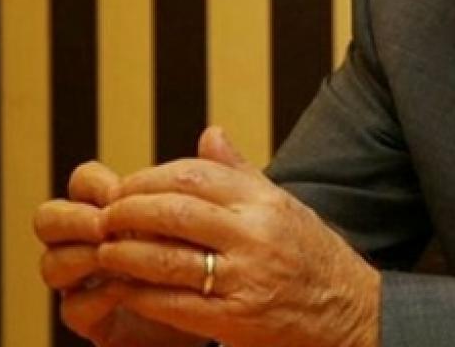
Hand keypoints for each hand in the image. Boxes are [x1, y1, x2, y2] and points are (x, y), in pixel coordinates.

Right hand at [35, 161, 206, 346]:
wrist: (220, 310)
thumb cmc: (207, 257)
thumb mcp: (210, 216)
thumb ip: (208, 179)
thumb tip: (213, 133)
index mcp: (111, 210)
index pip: (82, 183)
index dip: (93, 184)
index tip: (119, 191)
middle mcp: (89, 243)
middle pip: (49, 219)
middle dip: (72, 218)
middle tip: (104, 224)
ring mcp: (85, 282)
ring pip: (52, 263)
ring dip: (82, 257)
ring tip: (115, 255)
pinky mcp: (94, 319)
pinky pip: (75, 307)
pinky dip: (98, 297)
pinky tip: (126, 290)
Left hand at [98, 126, 379, 346]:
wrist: (350, 313)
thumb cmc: (313, 256)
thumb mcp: (285, 206)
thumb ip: (242, 173)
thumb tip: (209, 134)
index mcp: (266, 202)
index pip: (194, 175)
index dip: (149, 179)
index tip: (126, 187)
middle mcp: (256, 235)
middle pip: (173, 212)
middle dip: (128, 212)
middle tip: (104, 216)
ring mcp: (245, 279)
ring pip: (165, 259)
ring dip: (124, 254)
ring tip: (104, 251)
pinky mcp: (234, 320)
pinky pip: (172, 303)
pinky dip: (139, 293)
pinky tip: (124, 287)